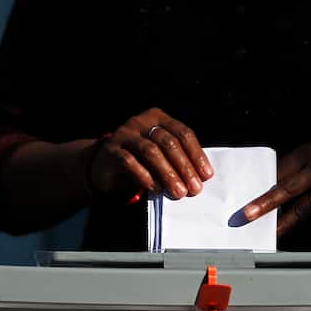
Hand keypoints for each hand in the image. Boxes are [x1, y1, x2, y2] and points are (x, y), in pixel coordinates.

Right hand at [85, 108, 213, 201]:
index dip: (196, 155)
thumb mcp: (160, 156)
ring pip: (151, 151)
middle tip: (194, 188)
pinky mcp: (111, 149)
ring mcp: (125, 134)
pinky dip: (145, 176)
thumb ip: (177, 160)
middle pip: (168, 142)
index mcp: (158, 118)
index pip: (183, 133)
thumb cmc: (139, 160)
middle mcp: (141, 122)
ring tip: (178, 192)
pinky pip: (130, 162)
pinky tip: (155, 189)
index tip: (206, 176)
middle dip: (184, 167)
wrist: (103, 165)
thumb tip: (199, 178)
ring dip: (168, 174)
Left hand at [240, 133, 310, 236]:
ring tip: (269, 231)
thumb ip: (299, 167)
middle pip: (285, 188)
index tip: (248, 194)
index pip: (280, 170)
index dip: (264, 185)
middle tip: (246, 214)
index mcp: (310, 151)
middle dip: (265, 203)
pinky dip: (300, 222)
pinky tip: (289, 227)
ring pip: (301, 208)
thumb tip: (276, 184)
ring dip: (283, 221)